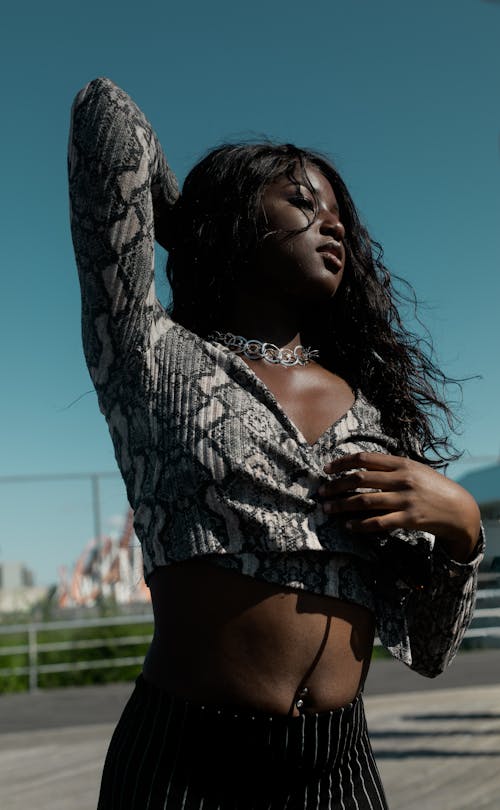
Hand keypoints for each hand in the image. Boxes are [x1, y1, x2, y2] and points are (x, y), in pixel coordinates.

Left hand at [319, 452, 480, 562]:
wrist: (457, 508)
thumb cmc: (431, 487)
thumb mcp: (414, 469)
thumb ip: (390, 467)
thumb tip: (359, 466)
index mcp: (401, 463)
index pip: (364, 459)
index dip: (342, 463)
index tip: (326, 469)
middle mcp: (402, 479)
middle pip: (360, 479)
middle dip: (336, 485)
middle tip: (321, 492)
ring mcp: (405, 499)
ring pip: (365, 501)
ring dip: (342, 505)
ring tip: (327, 509)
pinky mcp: (409, 519)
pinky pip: (378, 522)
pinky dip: (360, 525)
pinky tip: (348, 526)